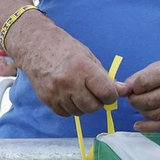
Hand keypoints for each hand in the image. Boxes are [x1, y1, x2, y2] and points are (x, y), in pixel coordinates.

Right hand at [4, 15, 119, 116]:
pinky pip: (65, 113)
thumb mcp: (89, 57)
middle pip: (92, 107)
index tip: (109, 92)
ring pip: (79, 112)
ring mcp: (56, 92)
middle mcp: (69, 82)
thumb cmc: (65, 49)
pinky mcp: (46, 99)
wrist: (36, 45)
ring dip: (83, 106)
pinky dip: (70, 108)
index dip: (111, 95)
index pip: (106, 93)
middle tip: (94, 93)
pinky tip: (68, 95)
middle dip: (98, 103)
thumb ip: (106, 77)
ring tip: (79, 91)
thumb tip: (122, 92)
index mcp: (83, 68)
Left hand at [122, 57, 159, 132]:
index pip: (143, 83)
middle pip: (146, 101)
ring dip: (141, 111)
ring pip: (152, 114)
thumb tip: (121, 88)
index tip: (134, 86)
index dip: (133, 86)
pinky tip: (138, 125)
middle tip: (134, 97)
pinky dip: (147, 127)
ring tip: (141, 105)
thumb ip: (140, 76)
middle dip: (134, 100)